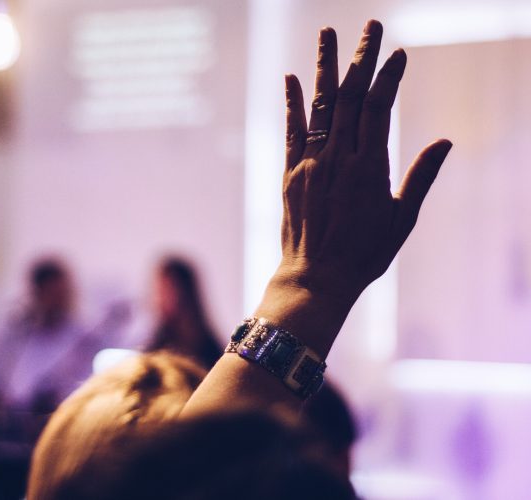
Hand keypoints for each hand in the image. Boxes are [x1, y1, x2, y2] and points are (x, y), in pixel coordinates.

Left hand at [274, 20, 451, 304]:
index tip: (397, 53)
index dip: (388, 77)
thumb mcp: (402, 219)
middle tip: (369, 25)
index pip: (379, 108)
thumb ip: (420, 177)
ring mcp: (310, 164)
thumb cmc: (364, 254)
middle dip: (361, 58)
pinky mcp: (290, 175)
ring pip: (320, 106)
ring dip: (325, 67)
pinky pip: (291, 132)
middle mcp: (337, 159)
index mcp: (369, 168)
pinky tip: (291, 78)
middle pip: (350, 97)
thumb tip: (444, 141)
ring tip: (328, 34)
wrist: (316, 279)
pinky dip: (293, 104)